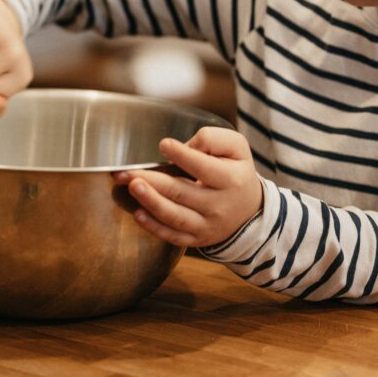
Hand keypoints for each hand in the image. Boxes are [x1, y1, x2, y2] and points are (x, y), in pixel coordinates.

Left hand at [113, 127, 262, 247]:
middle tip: (128, 171)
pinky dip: (154, 227)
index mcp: (231, 180)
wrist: (249, 211)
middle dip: (153, 181)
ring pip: (175, 216)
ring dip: (151, 202)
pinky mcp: (195, 239)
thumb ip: (213, 140)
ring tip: (132, 187)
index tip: (164, 144)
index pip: (203, 167)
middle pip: (182, 192)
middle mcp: (219, 206)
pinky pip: (173, 236)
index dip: (183, 155)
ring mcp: (206, 226)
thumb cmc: (235, 172)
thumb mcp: (236, 149)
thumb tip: (187, 145)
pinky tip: (138, 214)